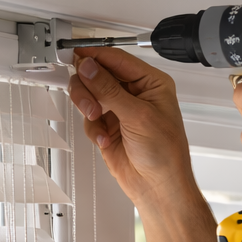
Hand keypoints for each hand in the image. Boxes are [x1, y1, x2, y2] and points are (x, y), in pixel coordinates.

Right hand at [68, 48, 197, 206]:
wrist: (158, 187)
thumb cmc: (165, 155)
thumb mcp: (138, 116)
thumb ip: (109, 89)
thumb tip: (90, 67)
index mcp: (151, 83)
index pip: (117, 59)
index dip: (95, 56)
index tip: (75, 54)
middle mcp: (135, 93)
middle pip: (98, 74)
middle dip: (89, 87)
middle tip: (88, 101)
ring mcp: (120, 110)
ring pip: (89, 94)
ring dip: (88, 107)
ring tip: (96, 118)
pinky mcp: (108, 127)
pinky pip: (88, 118)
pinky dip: (93, 129)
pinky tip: (105, 140)